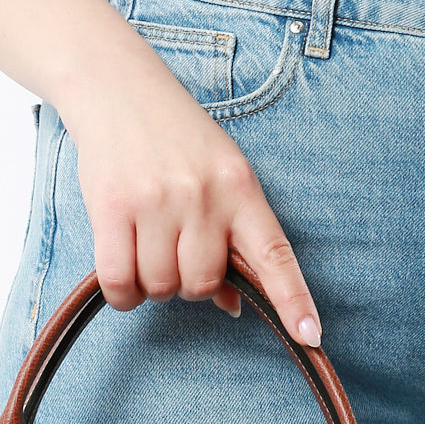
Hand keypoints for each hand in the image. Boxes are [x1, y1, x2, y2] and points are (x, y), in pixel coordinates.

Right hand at [55, 59, 322, 346]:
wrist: (117, 88)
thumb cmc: (174, 139)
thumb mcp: (219, 177)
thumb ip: (230, 238)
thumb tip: (232, 305)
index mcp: (240, 188)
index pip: (274, 254)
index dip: (293, 299)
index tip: (311, 335)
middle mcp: (204, 195)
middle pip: (202, 285)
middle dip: (185, 283)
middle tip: (172, 252)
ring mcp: (158, 201)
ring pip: (161, 287)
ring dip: (150, 285)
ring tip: (144, 248)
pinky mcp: (114, 207)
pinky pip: (121, 281)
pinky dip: (121, 294)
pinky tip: (122, 279)